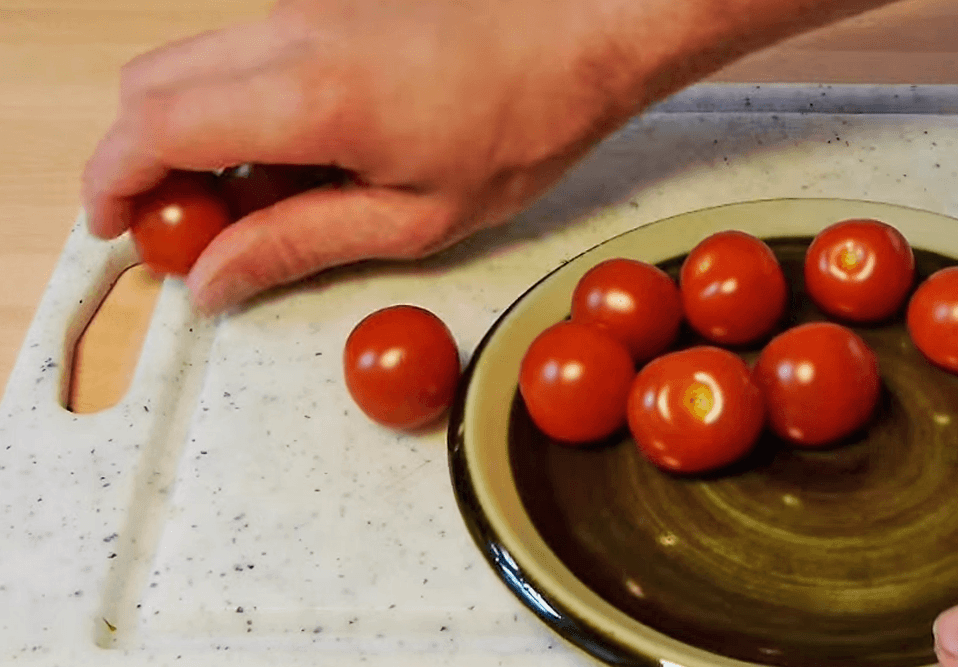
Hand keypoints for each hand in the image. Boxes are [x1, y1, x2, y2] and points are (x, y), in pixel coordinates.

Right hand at [83, 0, 894, 312]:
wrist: (580, 34)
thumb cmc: (522, 125)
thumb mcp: (417, 217)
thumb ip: (300, 244)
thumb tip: (215, 277)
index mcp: (309, 96)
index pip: (151, 127)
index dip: (112, 184)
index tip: (120, 232)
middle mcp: (289, 34)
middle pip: (149, 85)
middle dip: (142, 160)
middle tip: (191, 230)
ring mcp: (303, 8)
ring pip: (192, 64)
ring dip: (192, 134)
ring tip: (256, 200)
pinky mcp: (323, 3)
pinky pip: (243, 53)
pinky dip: (237, 107)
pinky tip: (297, 155)